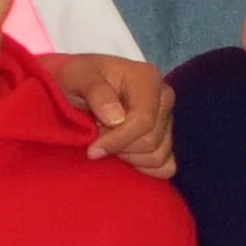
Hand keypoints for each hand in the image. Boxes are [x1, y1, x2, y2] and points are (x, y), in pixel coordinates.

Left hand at [47, 51, 175, 174]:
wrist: (80, 84)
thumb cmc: (78, 78)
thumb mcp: (78, 77)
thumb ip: (96, 92)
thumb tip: (116, 118)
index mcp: (148, 79)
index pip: (144, 120)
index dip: (118, 139)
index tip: (93, 149)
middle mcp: (164, 98)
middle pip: (151, 141)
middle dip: (119, 147)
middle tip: (96, 138)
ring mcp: (168, 120)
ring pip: (158, 156)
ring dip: (128, 158)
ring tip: (107, 142)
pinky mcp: (166, 140)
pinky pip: (166, 166)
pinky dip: (144, 169)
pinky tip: (123, 158)